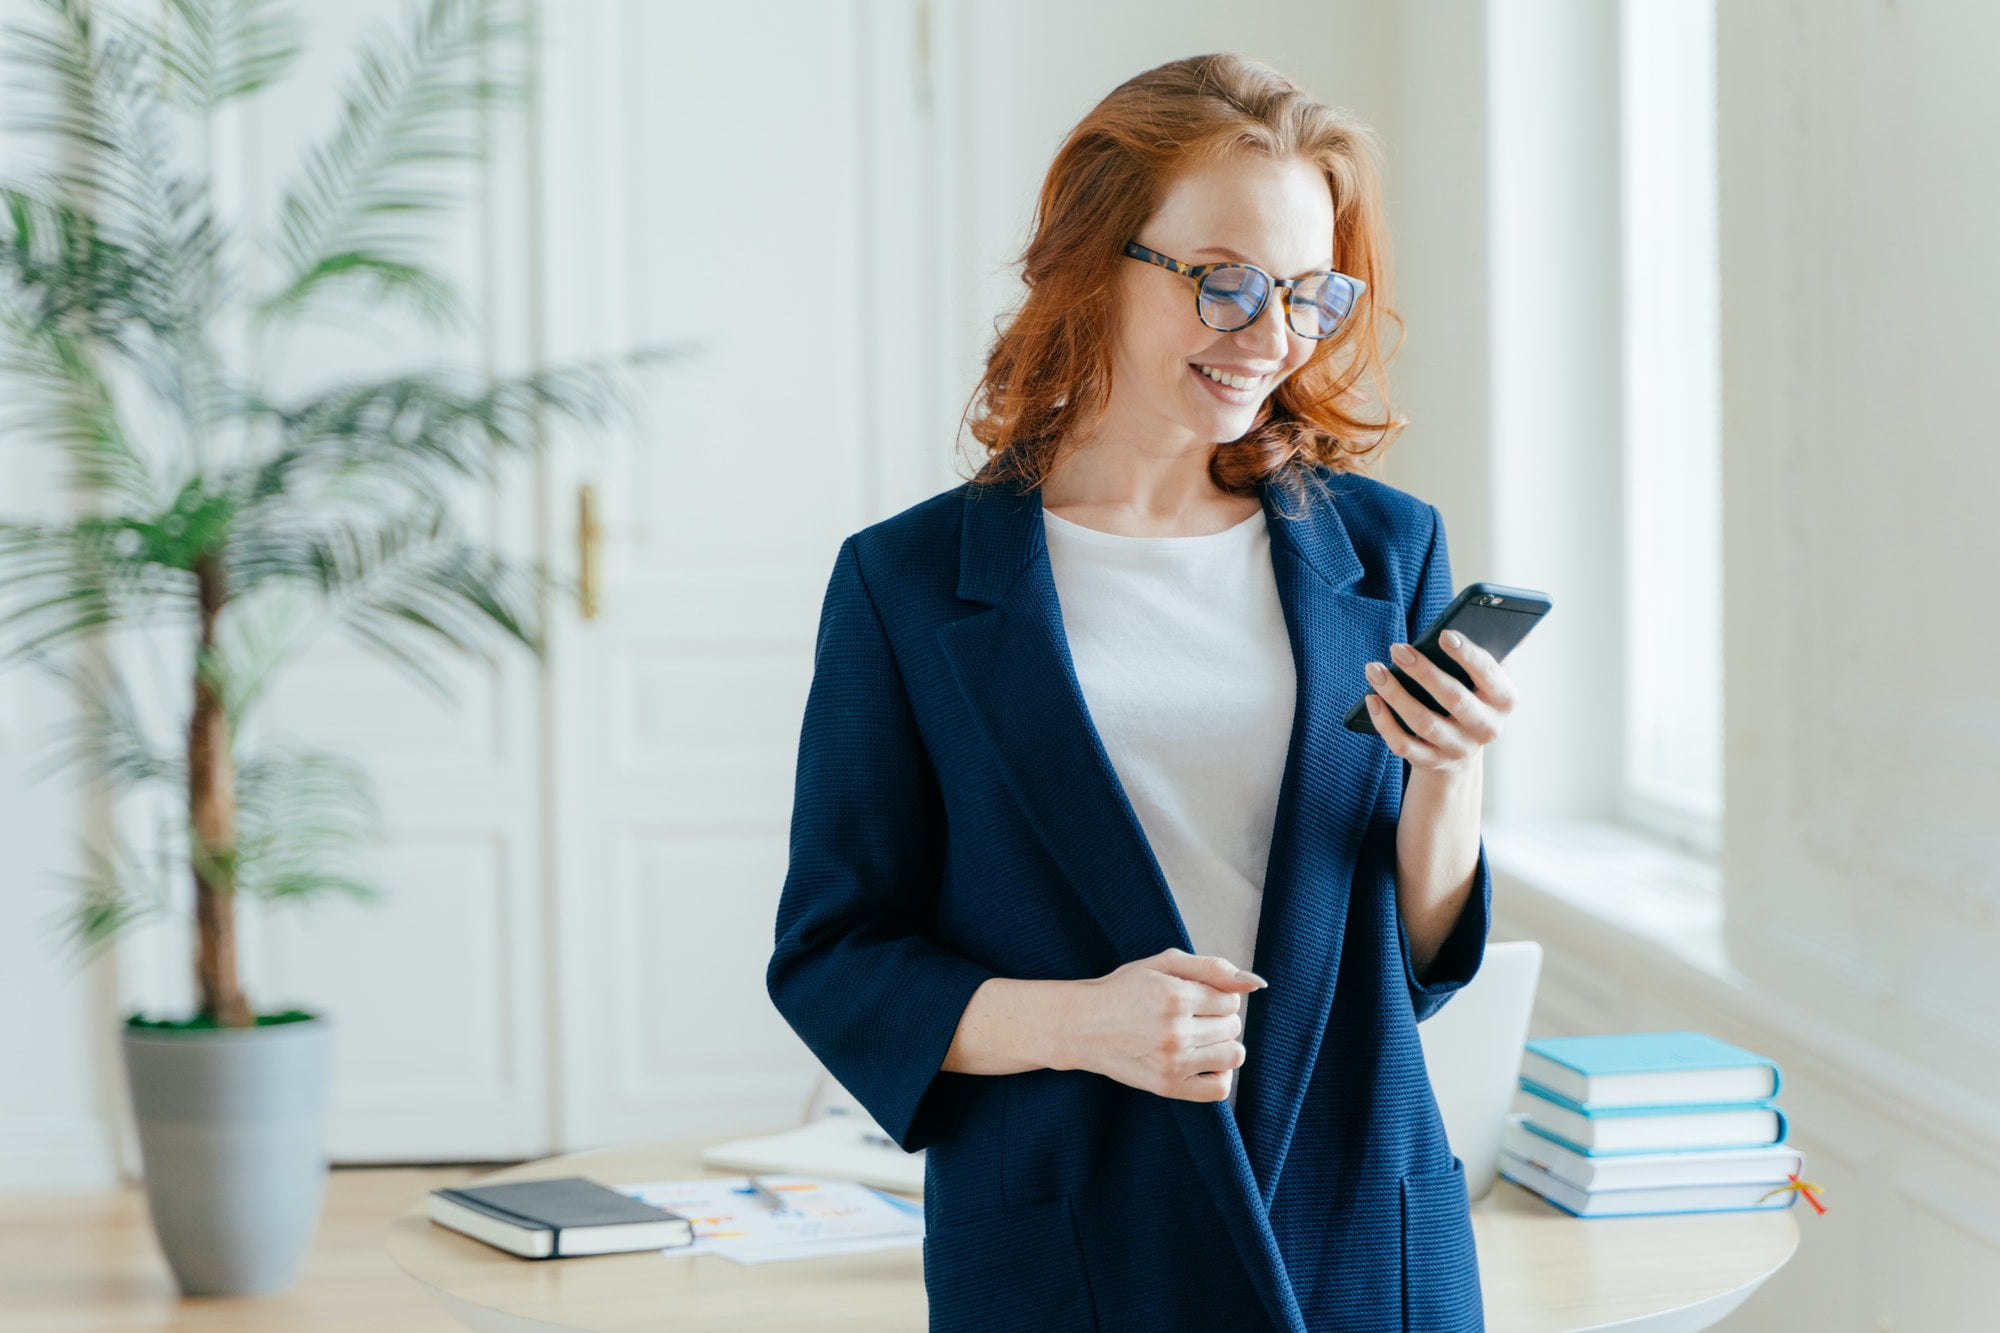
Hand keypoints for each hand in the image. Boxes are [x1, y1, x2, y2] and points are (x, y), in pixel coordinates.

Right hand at [1059, 948, 1265, 1102]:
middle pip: (1233, 1026)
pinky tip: (1201, 1061)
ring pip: (1233, 1055)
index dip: (1217, 997)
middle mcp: (1175, 1032)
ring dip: (1222, 1044)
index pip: (1231, 1000)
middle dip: (1218, 1018)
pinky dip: (1218, 1074)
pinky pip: (1219, 1089)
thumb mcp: (1162, 964)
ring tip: (1197, 1037)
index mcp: (1175, 996)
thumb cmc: (1123, 990)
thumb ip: (1211, 968)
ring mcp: (1172, 1063)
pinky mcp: (1168, 1087)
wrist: (1082, 1025)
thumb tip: (1255, 982)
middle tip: (1190, 1016)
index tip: (1195, 997)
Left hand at [1362, 630, 1517, 774]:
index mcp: (1504, 700)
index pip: (1489, 675)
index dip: (1467, 655)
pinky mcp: (1431, 762)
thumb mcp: (1488, 676)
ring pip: (1423, 722)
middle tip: (1397, 648)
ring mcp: (1457, 748)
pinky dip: (1385, 723)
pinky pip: (1404, 745)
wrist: (1461, 748)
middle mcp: (1486, 728)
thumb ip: (1497, 652)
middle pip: (1453, 699)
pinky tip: (1371, 699)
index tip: (1444, 634)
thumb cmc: (1471, 696)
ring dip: (1395, 694)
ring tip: (1374, 669)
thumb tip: (1522, 627)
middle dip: (1423, 672)